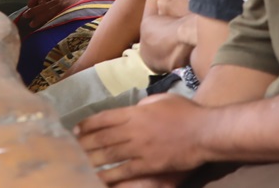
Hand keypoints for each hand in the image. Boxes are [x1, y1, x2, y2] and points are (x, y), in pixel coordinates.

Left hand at [75, 94, 207, 183]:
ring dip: (92, 159)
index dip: (87, 124)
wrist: (206, 131)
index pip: (103, 118)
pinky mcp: (150, 164)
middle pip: (102, 137)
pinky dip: (111, 174)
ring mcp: (140, 148)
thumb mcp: (160, 100)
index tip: (76, 129)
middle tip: (71, 148)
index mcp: (134, 112)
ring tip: (80, 162)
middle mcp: (133, 129)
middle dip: (85, 143)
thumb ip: (143, 104)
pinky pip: (126, 170)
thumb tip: (134, 107)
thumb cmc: (187, 112)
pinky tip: (100, 178)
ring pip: (110, 154)